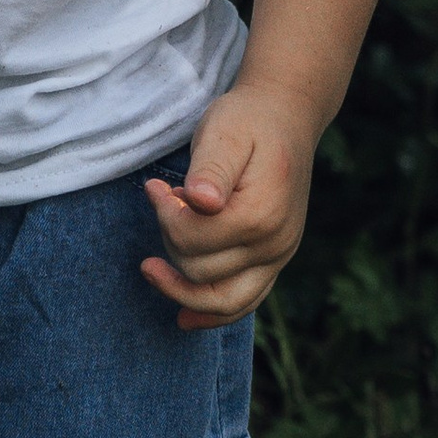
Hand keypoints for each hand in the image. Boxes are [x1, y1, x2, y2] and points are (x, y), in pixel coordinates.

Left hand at [139, 81, 317, 330]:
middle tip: (164, 200)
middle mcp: (276, 245)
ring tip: (152, 263)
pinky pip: (242, 303)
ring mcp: (278, 258)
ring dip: (179, 285)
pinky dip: (211, 314)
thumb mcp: (223, 133)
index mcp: (261, 214)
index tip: (155, 187)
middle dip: (169, 239)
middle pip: (199, 270)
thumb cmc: (247, 122)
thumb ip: (211, 169)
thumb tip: (200, 201)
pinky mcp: (273, 263)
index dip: (165, 215)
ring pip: (219, 300)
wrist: (285, 118)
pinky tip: (183, 319)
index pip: (193, 239)